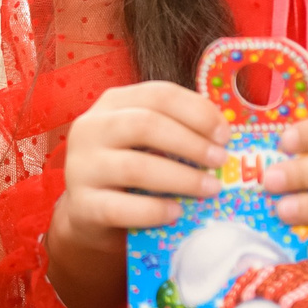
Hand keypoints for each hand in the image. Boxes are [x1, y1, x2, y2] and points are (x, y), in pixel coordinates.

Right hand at [44, 82, 228, 307]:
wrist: (91, 213)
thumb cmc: (131, 171)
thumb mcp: (148, 140)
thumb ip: (177, 129)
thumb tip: (224, 134)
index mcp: (113, 103)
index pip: (159, 94)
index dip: (197, 112)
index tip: (225, 135)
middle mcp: (91, 128)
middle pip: (145, 125)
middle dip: (191, 143)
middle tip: (221, 162)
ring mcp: (81, 167)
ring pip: (135, 167)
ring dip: (181, 178)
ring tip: (210, 189)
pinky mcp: (81, 204)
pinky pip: (120, 208)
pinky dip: (153, 210)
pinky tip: (176, 212)